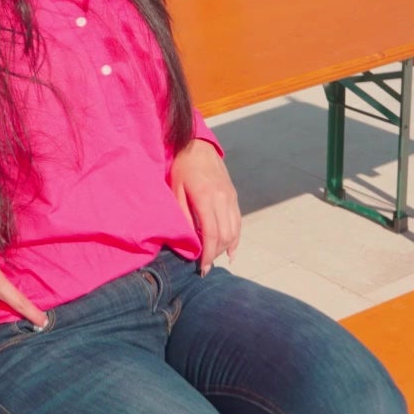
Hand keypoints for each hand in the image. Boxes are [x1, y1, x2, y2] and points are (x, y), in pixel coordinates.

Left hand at [171, 139, 240, 274]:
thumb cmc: (181, 168)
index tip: (202, 268)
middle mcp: (223, 199)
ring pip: (235, 230)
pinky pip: (238, 222)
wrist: (197, 146)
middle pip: (226, 235)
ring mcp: (231, 197)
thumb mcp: (175, 190)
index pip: (212, 234)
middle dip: (216, 255)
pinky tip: (231, 251)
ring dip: (226, 248)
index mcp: (206, 197)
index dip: (209, 254)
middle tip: (205, 268)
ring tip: (214, 259)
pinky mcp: (234, 196)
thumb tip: (190, 240)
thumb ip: (183, 214)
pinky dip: (236, 238)